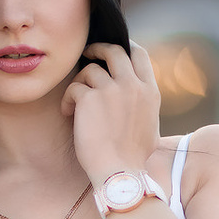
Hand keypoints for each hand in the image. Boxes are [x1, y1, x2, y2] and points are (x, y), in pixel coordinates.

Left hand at [62, 40, 160, 188]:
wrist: (119, 172)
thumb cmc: (133, 157)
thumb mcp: (150, 125)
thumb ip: (143, 103)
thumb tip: (136, 92)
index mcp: (150, 91)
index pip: (139, 54)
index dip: (125, 46)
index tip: (111, 52)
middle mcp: (132, 85)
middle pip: (113, 51)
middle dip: (97, 49)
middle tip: (87, 56)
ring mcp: (111, 90)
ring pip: (90, 70)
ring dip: (79, 82)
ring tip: (75, 102)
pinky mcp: (89, 98)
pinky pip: (74, 88)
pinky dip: (68, 100)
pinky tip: (68, 114)